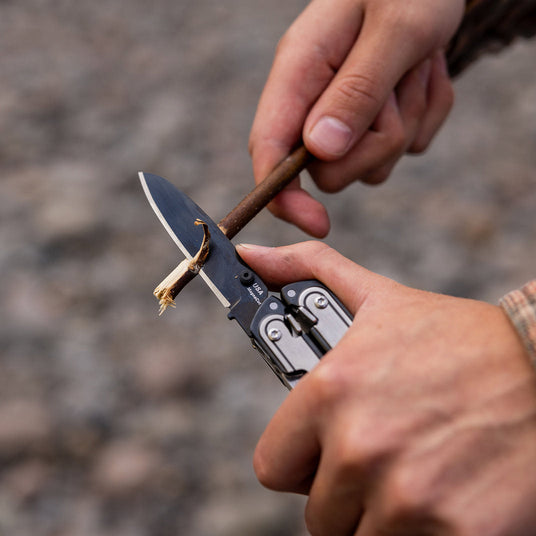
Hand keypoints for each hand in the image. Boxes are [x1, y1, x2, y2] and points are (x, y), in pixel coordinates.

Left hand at [236, 242, 535, 535]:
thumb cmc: (460, 338)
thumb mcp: (379, 298)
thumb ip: (308, 272)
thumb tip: (254, 256)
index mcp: (331, 392)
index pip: (272, 465)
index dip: (299, 463)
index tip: (322, 454)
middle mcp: (361, 446)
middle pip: (319, 511)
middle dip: (346, 492)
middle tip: (385, 460)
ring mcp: (408, 497)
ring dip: (383, 517)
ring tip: (417, 474)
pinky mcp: (457, 534)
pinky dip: (423, 534)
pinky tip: (447, 497)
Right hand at [249, 0, 464, 236]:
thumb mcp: (395, 29)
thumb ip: (355, 91)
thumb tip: (320, 151)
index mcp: (299, 71)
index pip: (267, 149)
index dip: (283, 195)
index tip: (317, 223)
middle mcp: (314, 99)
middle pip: (329, 171)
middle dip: (374, 144)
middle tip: (398, 89)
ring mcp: (345, 113)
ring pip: (372, 164)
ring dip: (406, 121)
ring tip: (416, 66)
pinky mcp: (377, 120)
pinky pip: (406, 148)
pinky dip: (426, 114)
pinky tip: (424, 71)